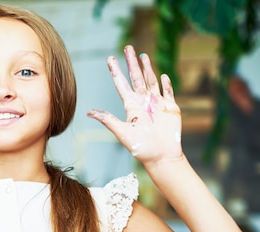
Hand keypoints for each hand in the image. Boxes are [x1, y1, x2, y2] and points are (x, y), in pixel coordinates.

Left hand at [87, 45, 182, 166]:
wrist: (161, 156)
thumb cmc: (140, 147)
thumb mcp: (122, 132)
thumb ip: (108, 120)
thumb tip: (89, 112)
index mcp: (131, 107)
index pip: (121, 84)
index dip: (116, 71)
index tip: (109, 59)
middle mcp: (143, 103)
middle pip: (136, 78)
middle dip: (131, 63)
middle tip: (128, 47)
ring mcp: (157, 104)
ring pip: (151, 81)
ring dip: (147, 68)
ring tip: (142, 55)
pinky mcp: (170, 108)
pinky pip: (168, 92)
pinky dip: (166, 83)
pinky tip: (162, 75)